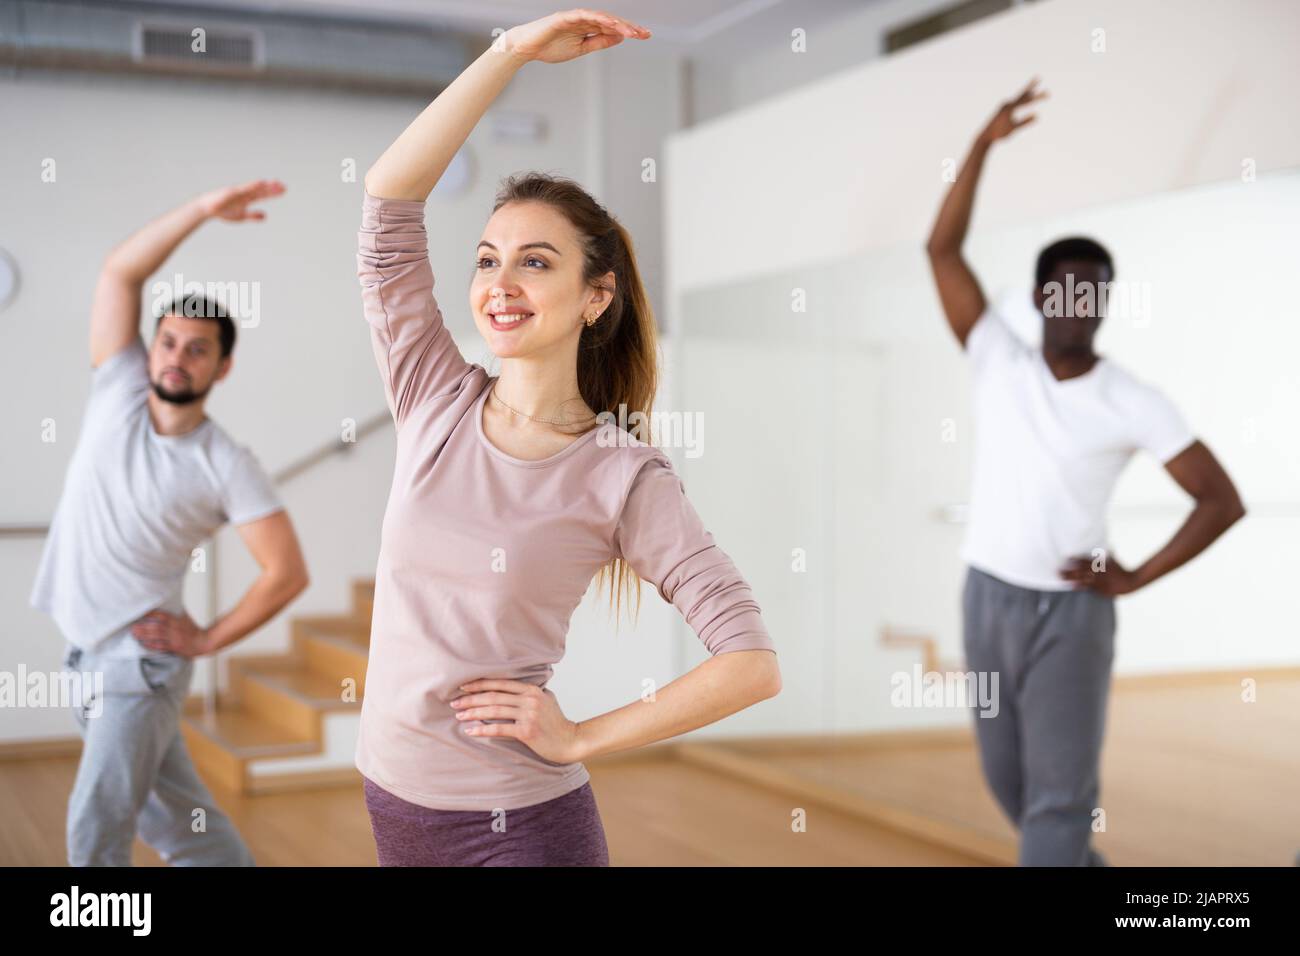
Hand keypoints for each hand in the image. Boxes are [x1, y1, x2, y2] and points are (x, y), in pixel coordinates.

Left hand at [130, 610, 212, 657]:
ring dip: (144, 635)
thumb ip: (175, 612)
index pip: (162, 616)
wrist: (204, 642)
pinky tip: (143, 643)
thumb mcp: (185, 618)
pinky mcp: (174, 648)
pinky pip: (161, 646)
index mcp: (177, 620)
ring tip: (134, 633)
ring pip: (157, 637)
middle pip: (157, 627)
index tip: (141, 614)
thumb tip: (167, 603)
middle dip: (144, 627)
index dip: (151, 615)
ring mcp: (174, 639)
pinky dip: (151, 645)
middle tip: (132, 626)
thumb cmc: (194, 629)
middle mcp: (175, 629)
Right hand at [196, 178, 285, 221]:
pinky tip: (260, 183)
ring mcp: (238, 192)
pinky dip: (252, 185)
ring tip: (275, 183)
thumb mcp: (242, 216)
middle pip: (261, 190)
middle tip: (284, 186)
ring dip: (265, 186)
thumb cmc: (223, 211)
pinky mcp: (231, 192)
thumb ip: (254, 215)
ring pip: (254, 188)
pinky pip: (243, 188)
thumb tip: (266, 216)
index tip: (283, 190)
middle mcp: (244, 194)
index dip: (273, 193)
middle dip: (272, 188)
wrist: (207, 209)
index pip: (263, 195)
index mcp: (247, 199)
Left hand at [451, 678, 582, 762]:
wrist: (570, 741)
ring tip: (459, 716)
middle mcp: (530, 699)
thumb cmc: (556, 723)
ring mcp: (529, 714)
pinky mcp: (527, 731)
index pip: (500, 683)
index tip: (463, 687)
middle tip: (455, 703)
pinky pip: (499, 728)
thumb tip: (511, 690)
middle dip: (471, 699)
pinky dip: (482, 729)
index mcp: (532, 689)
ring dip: (474, 713)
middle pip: (494, 696)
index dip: (480, 684)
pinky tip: (471, 730)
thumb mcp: (546, 700)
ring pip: (494, 710)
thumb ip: (530, 694)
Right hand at [500, 8, 649, 64]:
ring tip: (631, 31)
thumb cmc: (550, 48)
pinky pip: (583, 15)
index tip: (644, 35)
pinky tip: (610, 23)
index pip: (612, 27)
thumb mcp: (581, 48)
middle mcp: (583, 19)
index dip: (628, 30)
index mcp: (588, 27)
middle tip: (645, 33)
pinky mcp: (563, 17)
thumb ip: (599, 41)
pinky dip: (597, 18)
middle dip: (628, 26)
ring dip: (616, 23)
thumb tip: (620, 37)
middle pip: (610, 20)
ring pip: (600, 17)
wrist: (527, 48)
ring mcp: (574, 17)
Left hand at [979, 77, 1047, 145]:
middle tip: (1038, 78)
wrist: (985, 136)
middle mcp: (1006, 104)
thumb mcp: (1013, 129)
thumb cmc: (999, 134)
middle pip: (1022, 94)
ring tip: (1034, 89)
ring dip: (1026, 93)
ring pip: (1018, 98)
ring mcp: (1004, 106)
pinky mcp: (1003, 110)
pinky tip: (1025, 100)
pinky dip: (1021, 100)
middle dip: (1031, 87)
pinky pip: (1015, 102)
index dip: (1037, 97)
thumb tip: (1037, 115)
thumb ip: (1024, 122)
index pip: (1026, 100)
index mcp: (1009, 108)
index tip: (1046, 93)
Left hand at [1059, 555, 1140, 595]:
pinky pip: (1089, 588)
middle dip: (1069, 571)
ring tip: (1061, 577)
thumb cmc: (1120, 569)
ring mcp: (1100, 582)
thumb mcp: (1112, 560)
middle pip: (1082, 572)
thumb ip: (1104, 555)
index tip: (1068, 557)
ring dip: (1072, 579)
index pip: (1088, 561)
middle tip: (1058, 571)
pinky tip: (1072, 586)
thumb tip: (1101, 547)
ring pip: (1083, 580)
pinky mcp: (1101, 590)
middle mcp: (1099, 573)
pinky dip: (1081, 586)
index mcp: (1101, 564)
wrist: (1131, 582)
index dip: (1077, 559)